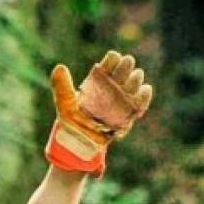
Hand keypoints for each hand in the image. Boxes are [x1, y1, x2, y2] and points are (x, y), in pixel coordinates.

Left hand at [45, 50, 152, 176]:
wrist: (76, 146)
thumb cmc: (70, 123)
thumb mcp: (65, 104)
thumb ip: (63, 87)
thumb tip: (59, 67)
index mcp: (96, 84)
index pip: (108, 67)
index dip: (111, 61)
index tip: (112, 58)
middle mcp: (110, 91)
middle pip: (122, 74)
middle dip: (125, 68)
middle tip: (127, 62)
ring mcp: (119, 103)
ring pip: (132, 87)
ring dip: (134, 81)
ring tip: (136, 75)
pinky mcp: (126, 116)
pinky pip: (139, 105)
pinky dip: (143, 98)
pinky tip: (145, 89)